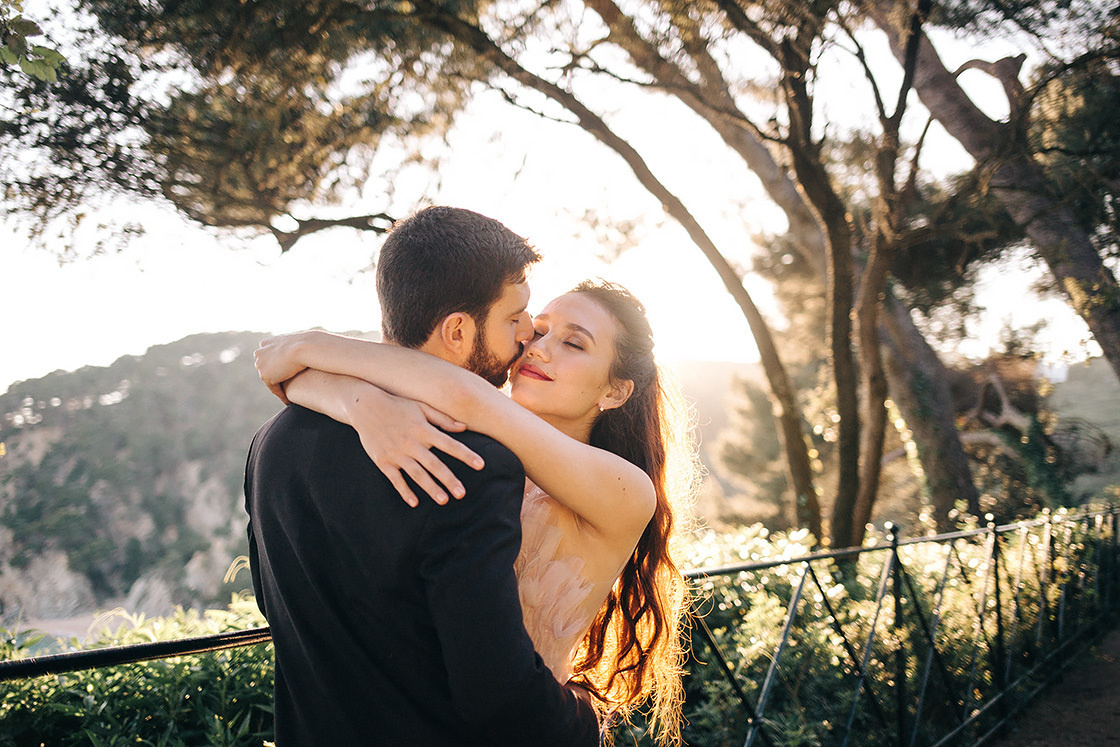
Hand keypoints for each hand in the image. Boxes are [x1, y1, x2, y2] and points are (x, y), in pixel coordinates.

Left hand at [255, 333, 313, 402]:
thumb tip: (302, 350)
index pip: (270, 357)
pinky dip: (281, 394)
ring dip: (278, 386)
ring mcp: (261, 365)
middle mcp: (260, 353)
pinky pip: (273, 388)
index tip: (286, 373)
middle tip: (287, 386)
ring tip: (289, 396)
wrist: (303, 347)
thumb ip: (295, 347)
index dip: (278, 366)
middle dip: (275, 376)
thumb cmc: (307, 344)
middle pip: (267, 368)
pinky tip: (290, 400)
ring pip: (270, 379)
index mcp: (266, 343)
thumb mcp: (300, 342)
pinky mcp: (265, 376)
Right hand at [348, 388, 485, 507]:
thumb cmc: (398, 406)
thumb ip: (443, 418)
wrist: (365, 407)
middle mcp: (411, 443)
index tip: (480, 465)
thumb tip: (464, 427)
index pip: (450, 444)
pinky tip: (414, 502)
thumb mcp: (421, 407)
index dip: (466, 455)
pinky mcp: (383, 461)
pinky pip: (395, 479)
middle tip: (462, 494)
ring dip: (430, 488)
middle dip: (449, 479)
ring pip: (417, 474)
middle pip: (434, 464)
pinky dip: (404, 491)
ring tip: (443, 500)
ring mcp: (397, 453)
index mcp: (424, 429)